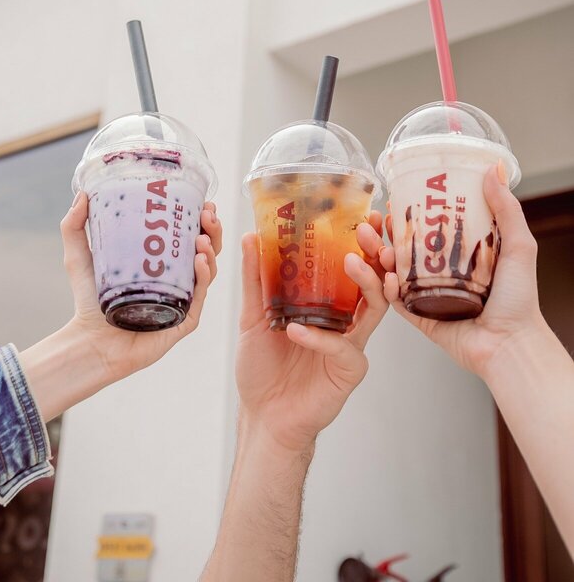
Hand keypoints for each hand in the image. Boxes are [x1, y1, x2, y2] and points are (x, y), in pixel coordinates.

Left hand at [61, 192, 221, 384]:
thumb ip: (75, 225)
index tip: (201, 200)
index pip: (188, 234)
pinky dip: (204, 276)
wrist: (90, 340)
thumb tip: (81, 194)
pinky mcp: (184, 320)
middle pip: (206, 249)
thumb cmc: (88, 300)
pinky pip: (200, 296)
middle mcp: (177, 278)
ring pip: (209, 270)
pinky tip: (199, 260)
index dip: (200, 216)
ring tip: (202, 236)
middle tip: (207, 213)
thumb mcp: (79, 256)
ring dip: (210, 249)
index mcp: (162, 261)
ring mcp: (183, 299)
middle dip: (212, 229)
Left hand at [235, 213, 387, 453]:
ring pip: (375, 307)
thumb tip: (251, 234)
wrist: (262, 414)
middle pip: (376, 279)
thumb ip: (255, 278)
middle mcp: (347, 318)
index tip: (367, 214)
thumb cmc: (263, 366)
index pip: (355, 264)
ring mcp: (352, 343)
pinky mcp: (349, 369)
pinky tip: (296, 329)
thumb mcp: (253, 315)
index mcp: (330, 301)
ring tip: (348, 262)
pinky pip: (342, 346)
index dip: (366, 240)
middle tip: (366, 231)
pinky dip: (320, 336)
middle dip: (376, 253)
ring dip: (365, 282)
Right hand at [369, 164, 546, 378]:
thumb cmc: (519, 299)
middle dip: (384, 234)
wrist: (510, 345)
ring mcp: (429, 293)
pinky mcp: (420, 316)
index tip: (393, 200)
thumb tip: (494, 168)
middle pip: (405, 246)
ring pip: (394, 270)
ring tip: (375, 247)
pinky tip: (386, 277)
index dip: (408, 212)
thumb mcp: (518, 246)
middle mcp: (443, 271)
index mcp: (462, 253)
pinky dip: (387, 288)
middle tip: (373, 223)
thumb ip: (507, 209)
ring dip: (379, 256)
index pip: (428, 226)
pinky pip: (397, 300)